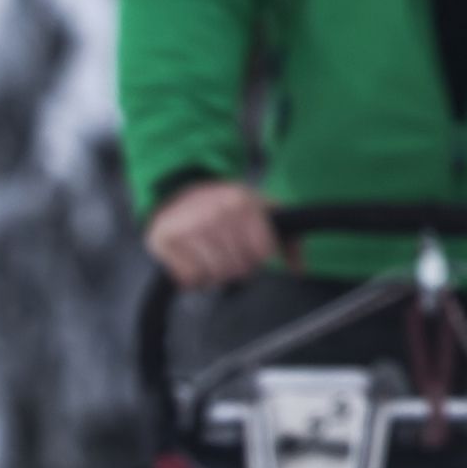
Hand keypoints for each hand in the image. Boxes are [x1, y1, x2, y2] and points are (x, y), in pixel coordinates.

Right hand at [146, 180, 278, 289]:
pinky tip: (193, 260)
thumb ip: (288, 240)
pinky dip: (193, 277)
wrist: (177, 189)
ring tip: (210, 256)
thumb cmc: (224, 205)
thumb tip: (300, 271)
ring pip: (215, 276)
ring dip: (214, 274)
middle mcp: (217, 214)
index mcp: (243, 203)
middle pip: (239, 269)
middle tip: (226, 253)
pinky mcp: (167, 240)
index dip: (258, 257)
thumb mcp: (261, 209)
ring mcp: (190, 227)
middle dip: (235, 267)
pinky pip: (190, 278)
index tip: (249, 248)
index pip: (262, 253)